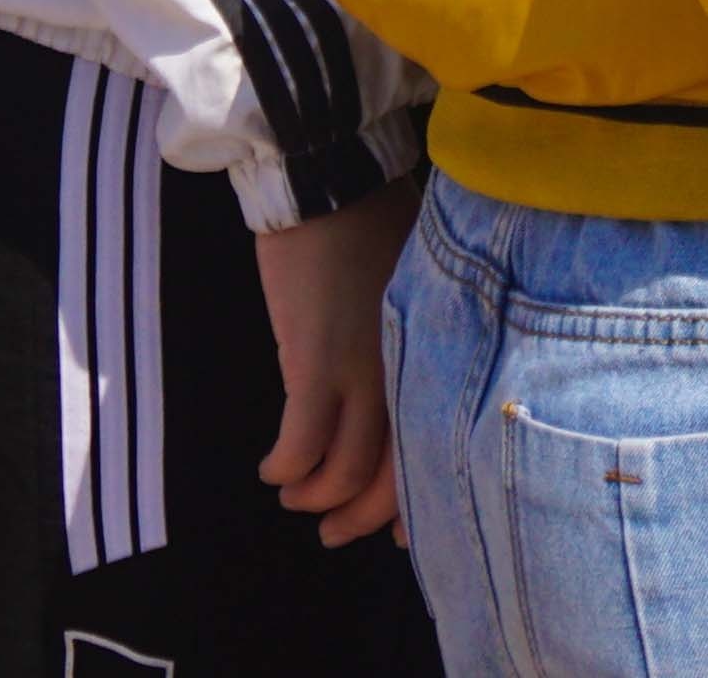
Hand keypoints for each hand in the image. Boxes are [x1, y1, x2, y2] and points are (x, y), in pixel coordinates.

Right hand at [253, 178, 419, 545]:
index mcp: (435, 350)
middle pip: (393, 471)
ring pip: (347, 469)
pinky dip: (286, 468)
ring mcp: (363, 367)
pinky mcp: (314, 359)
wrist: (329, 175)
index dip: (415, 499)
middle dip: (361, 515)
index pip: (434, 445)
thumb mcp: (414, 283)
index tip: (400, 530)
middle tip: (334, 532)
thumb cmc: (371, 217)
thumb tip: (398, 384)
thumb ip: (413, 337)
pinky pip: (302, 441)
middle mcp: (407, 368)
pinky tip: (272, 470)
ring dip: (315, 496)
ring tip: (295, 496)